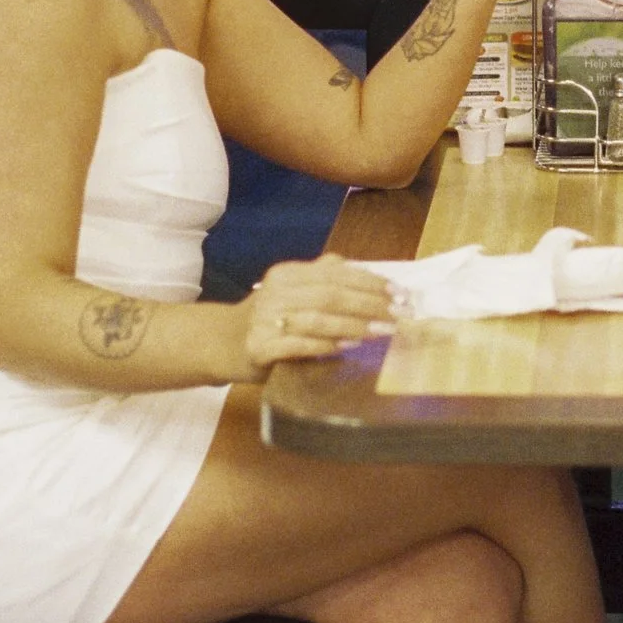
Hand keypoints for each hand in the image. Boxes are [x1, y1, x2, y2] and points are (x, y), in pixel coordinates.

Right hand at [240, 254, 395, 373]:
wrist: (223, 344)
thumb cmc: (270, 319)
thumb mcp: (294, 291)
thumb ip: (325, 278)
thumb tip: (369, 273)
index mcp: (288, 274)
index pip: (336, 273)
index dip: (371, 282)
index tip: (400, 294)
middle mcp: (275, 292)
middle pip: (330, 294)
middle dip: (369, 305)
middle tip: (398, 316)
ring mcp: (265, 319)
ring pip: (316, 318)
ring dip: (353, 325)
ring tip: (381, 332)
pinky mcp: (259, 347)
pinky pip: (296, 344)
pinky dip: (323, 345)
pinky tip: (346, 348)